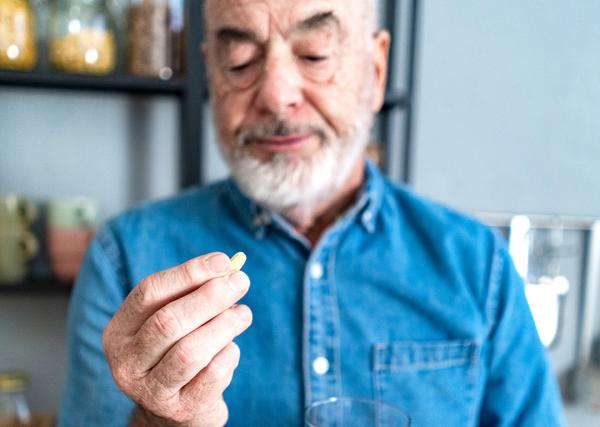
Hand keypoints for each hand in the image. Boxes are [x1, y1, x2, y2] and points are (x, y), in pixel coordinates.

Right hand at [102, 252, 251, 425]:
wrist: (177, 408)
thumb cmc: (179, 349)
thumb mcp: (177, 319)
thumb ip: (195, 292)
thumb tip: (230, 267)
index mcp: (119, 331)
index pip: (149, 293)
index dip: (188, 273)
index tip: (222, 262)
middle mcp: (127, 362)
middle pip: (169, 322)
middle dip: (211, 297)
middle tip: (241, 282)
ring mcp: (151, 391)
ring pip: (190, 351)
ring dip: (225, 325)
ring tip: (243, 314)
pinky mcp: (181, 410)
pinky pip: (213, 374)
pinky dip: (229, 354)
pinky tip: (232, 347)